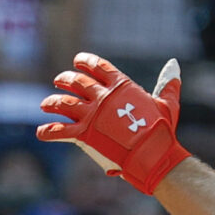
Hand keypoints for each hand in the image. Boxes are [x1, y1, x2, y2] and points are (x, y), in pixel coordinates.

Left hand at [37, 53, 191, 193]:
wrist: (151, 154)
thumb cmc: (161, 131)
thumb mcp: (167, 103)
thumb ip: (167, 84)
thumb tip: (174, 64)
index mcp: (121, 86)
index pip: (98, 66)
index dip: (85, 61)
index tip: (77, 60)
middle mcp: (102, 96)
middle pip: (77, 82)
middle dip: (65, 79)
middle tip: (58, 80)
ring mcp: (91, 115)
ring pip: (64, 103)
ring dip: (52, 102)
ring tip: (45, 104)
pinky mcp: (83, 134)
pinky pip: (60, 130)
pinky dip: (48, 131)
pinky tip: (41, 132)